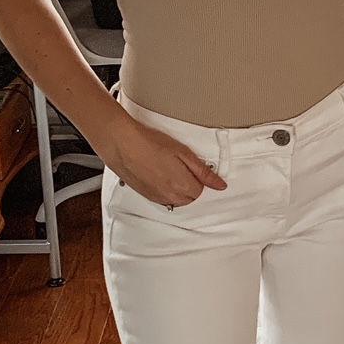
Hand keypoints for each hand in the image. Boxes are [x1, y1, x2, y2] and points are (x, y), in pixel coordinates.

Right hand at [107, 114, 227, 208]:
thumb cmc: (151, 143)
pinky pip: (163, 199)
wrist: (123, 144)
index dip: (199, 177)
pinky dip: (164, 190)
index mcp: (184, 186)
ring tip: (167, 168)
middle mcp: (171, 197)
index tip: (192, 167)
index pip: (202, 190)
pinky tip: (158, 174)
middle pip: (190, 197)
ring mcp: (157, 197)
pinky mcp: (146, 195)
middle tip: (180, 166)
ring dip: (177, 188)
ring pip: (176, 200)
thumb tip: (220, 185)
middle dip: (189, 184)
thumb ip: (204, 172)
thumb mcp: (184, 153)